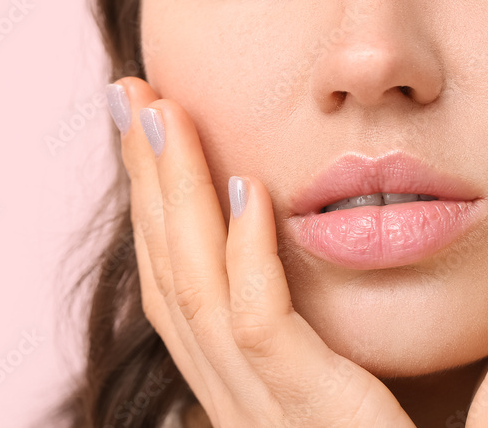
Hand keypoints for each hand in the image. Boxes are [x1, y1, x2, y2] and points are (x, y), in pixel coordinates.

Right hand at [110, 77, 415, 427]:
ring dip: (171, 195)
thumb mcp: (357, 373)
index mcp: (245, 389)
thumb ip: (319, 319)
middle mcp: (238, 403)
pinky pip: (260, 331)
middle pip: (168, 276)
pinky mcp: (315, 424)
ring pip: (193, 292)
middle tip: (130, 92)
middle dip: (143, 181)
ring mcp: (267, 418)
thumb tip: (290, 237)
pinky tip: (246, 190)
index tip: (150, 120)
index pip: (181, 281)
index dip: (156, 201)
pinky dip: (243, 258)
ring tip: (162, 111)